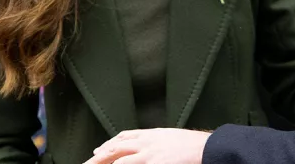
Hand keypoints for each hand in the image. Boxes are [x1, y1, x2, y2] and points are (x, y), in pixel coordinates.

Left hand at [86, 128, 209, 163]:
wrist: (207, 148)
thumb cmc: (192, 146)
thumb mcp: (171, 138)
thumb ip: (158, 141)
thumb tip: (154, 146)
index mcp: (152, 134)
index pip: (124, 137)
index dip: (109, 144)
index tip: (98, 150)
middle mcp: (147, 141)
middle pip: (116, 146)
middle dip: (100, 155)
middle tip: (88, 163)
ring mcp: (149, 153)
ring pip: (119, 158)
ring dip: (104, 163)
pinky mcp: (154, 162)